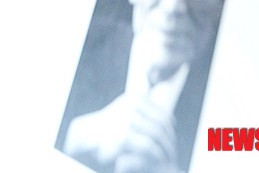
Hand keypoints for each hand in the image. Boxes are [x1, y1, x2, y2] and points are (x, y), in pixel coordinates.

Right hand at [64, 92, 179, 172]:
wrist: (86, 138)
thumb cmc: (111, 133)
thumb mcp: (129, 117)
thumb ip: (146, 116)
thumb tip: (171, 122)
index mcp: (136, 98)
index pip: (163, 115)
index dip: (170, 131)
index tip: (172, 142)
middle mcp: (133, 104)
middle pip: (161, 126)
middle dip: (169, 142)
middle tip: (172, 155)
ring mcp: (129, 118)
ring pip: (156, 135)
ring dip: (164, 150)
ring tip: (167, 160)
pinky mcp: (125, 134)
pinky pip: (148, 145)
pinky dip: (155, 154)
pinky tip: (158, 160)